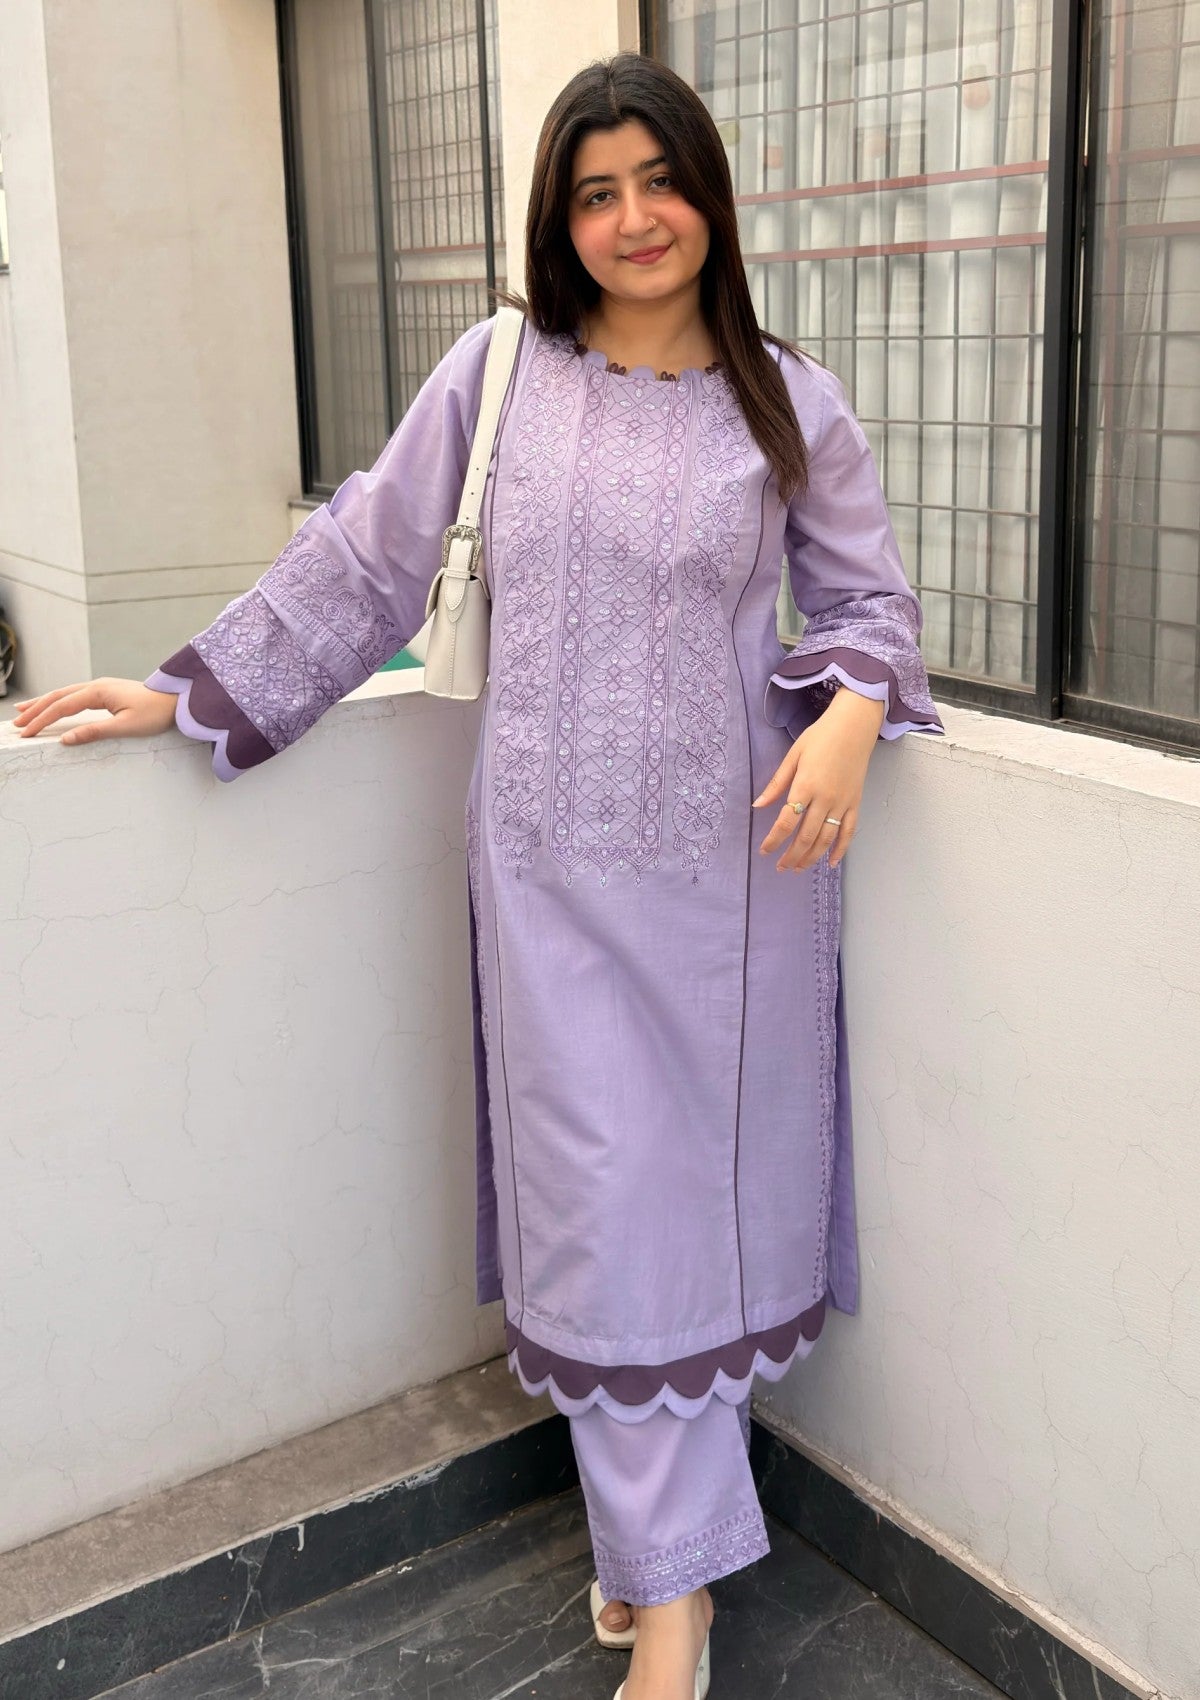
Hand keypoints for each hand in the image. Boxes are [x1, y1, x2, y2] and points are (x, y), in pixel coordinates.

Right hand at [13, 679, 177, 745]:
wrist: (177, 700)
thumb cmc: (156, 714)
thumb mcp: (126, 727)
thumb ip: (95, 732)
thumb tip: (65, 739)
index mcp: (98, 692)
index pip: (62, 706)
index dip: (42, 720)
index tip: (25, 732)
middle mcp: (96, 686)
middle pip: (58, 697)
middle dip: (36, 710)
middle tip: (16, 723)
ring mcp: (101, 687)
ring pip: (65, 694)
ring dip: (44, 703)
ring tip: (23, 710)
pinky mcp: (107, 692)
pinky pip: (75, 696)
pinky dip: (59, 701)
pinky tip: (53, 705)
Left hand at [752, 686, 885, 870]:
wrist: (854, 726)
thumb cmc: (820, 736)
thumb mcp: (793, 755)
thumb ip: (777, 783)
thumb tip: (758, 805)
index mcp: (805, 785)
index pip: (787, 822)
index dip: (774, 840)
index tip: (764, 851)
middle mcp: (825, 798)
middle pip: (806, 836)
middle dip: (791, 855)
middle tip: (780, 867)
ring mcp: (842, 802)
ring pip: (826, 838)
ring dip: (811, 857)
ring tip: (798, 868)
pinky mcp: (855, 802)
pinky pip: (849, 831)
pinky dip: (840, 849)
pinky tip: (830, 862)